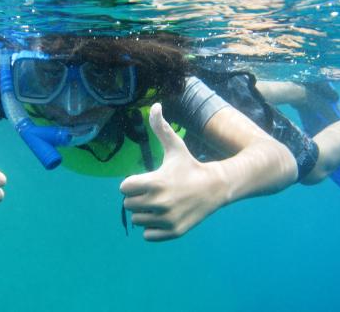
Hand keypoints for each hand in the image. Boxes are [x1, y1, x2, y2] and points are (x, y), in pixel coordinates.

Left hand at [120, 103, 224, 240]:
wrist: (216, 188)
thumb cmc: (190, 166)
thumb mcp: (175, 147)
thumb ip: (160, 128)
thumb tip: (155, 105)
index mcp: (154, 182)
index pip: (124, 188)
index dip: (133, 184)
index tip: (147, 180)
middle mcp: (159, 203)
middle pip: (128, 205)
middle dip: (138, 198)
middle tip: (155, 192)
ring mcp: (166, 219)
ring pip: (138, 220)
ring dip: (145, 213)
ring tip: (161, 204)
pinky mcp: (173, 232)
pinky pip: (148, 235)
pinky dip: (153, 228)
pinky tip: (165, 216)